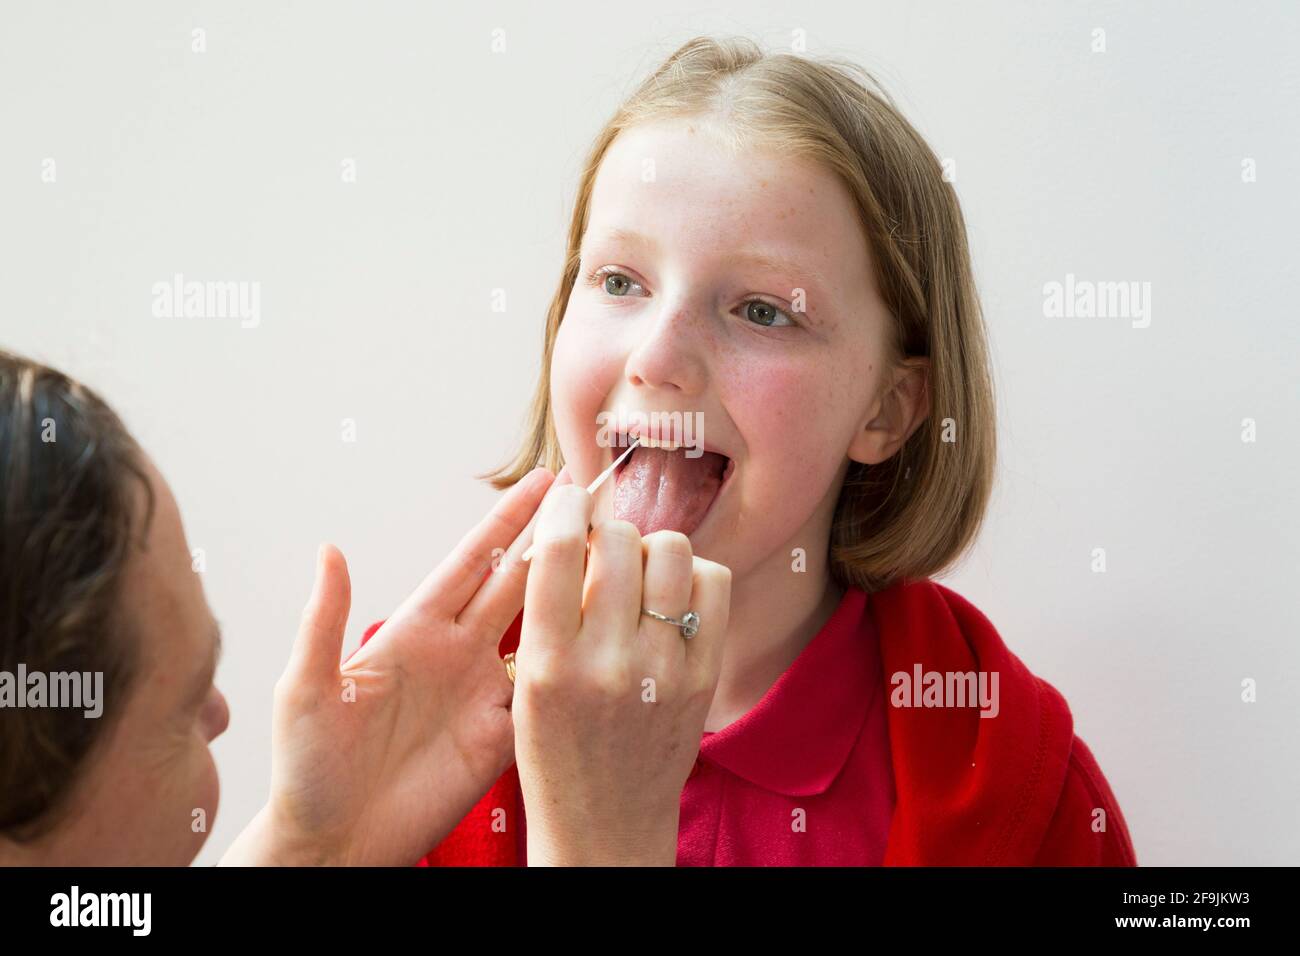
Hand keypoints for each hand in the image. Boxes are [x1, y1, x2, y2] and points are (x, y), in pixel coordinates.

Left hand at [221, 465, 570, 865]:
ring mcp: (482, 694)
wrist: (333, 843)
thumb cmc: (307, 769)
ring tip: (617, 559)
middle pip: (517, 585)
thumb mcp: (305, 689)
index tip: (543, 484)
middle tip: (595, 503)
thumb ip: (325, 621)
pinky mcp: (501, 739)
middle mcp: (456, 654)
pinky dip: (577, 667)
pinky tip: (610, 641)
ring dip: (576, 596)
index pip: (471, 563)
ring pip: (541, 632)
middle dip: (555, 541)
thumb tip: (329, 550)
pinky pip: (545, 695)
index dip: (507, 521)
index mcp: (413, 631)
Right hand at [512, 485, 732, 865]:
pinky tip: (673, 598)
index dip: (563, 507)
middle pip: (619, 539)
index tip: (567, 499)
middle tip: (603, 552)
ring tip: (639, 575)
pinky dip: (693, 575)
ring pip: (671, 550)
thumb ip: (547, 609)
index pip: (555, 550)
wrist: (604, 821)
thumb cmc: (555, 748)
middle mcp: (607, 662)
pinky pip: (713, 583)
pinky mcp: (703, 677)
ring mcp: (662, 670)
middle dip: (607, 531)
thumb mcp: (527, 682)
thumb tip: (576, 526)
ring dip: (651, 548)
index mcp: (548, 663)